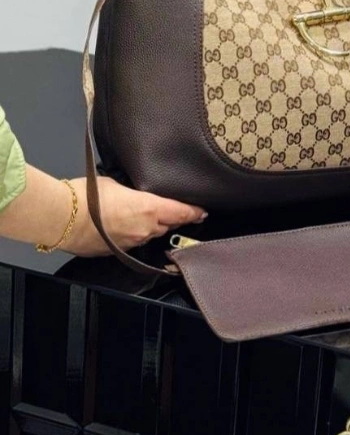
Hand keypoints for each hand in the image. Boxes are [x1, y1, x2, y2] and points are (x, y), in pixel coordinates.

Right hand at [63, 177, 205, 256]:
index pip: (182, 212)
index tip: (203, 212)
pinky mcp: (118, 251)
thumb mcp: (117, 182)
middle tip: (178, 212)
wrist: (62, 218)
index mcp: (151, 208)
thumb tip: (135, 190)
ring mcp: (132, 242)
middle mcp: (146, 228)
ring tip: (148, 216)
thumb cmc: (87, 196)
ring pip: (151, 234)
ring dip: (154, 227)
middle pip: (168, 224)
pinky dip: (135, 234)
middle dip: (173, 218)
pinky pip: (134, 242)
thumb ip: (133, 189)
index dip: (195, 212)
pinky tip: (126, 226)